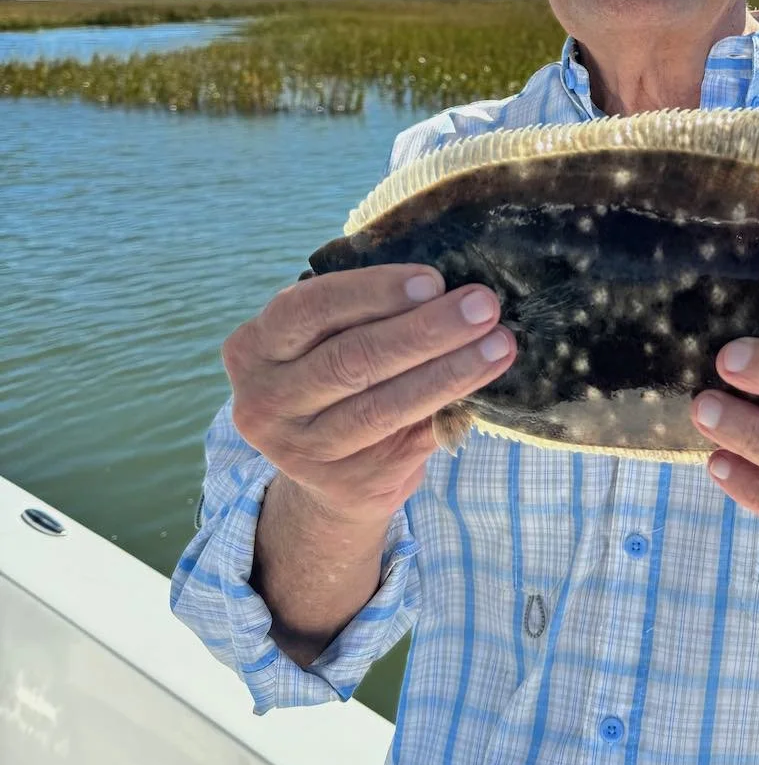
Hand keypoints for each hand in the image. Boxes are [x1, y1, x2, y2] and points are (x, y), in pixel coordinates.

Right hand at [222, 264, 515, 526]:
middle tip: (483, 306)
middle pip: (351, 359)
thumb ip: (363, 315)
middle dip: (426, 329)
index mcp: (253, 348)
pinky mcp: (343, 484)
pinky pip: (407, 440)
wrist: (324, 472)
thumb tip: (448, 284)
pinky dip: (450, 409)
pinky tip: (485, 387)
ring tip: (500, 344)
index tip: (433, 280)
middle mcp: (264, 402)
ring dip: (450, 372)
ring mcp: (299, 451)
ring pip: (383, 406)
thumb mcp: (323, 341)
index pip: (309, 309)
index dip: (373, 292)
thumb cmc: (336, 377)